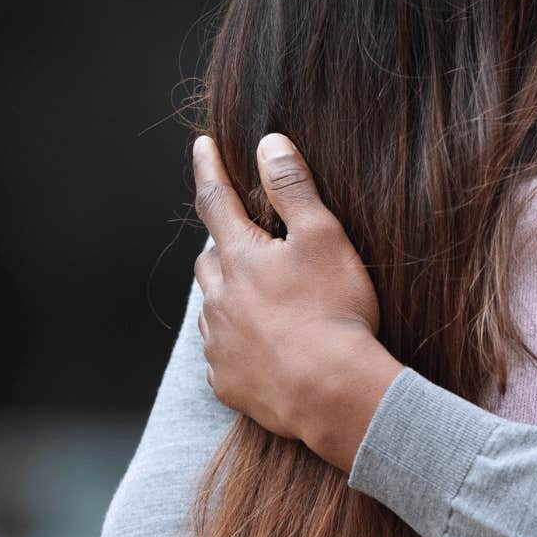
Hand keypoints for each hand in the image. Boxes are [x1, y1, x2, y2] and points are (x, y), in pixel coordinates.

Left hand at [191, 132, 401, 470]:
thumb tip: (268, 143)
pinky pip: (223, 353)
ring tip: (261, 299)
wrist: (332, 393)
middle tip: (248, 242)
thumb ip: (293, 189)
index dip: (209, 169)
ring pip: (213, 307)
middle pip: (210, 259)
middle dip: (224, 245)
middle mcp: (219, 299)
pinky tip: (264, 347)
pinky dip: (237, 342)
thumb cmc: (334, 311)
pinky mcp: (228, 382)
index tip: (202, 145)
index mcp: (240, 258)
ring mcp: (220, 344)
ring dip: (229, 295)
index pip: (216, 200)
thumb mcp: (323, 238)